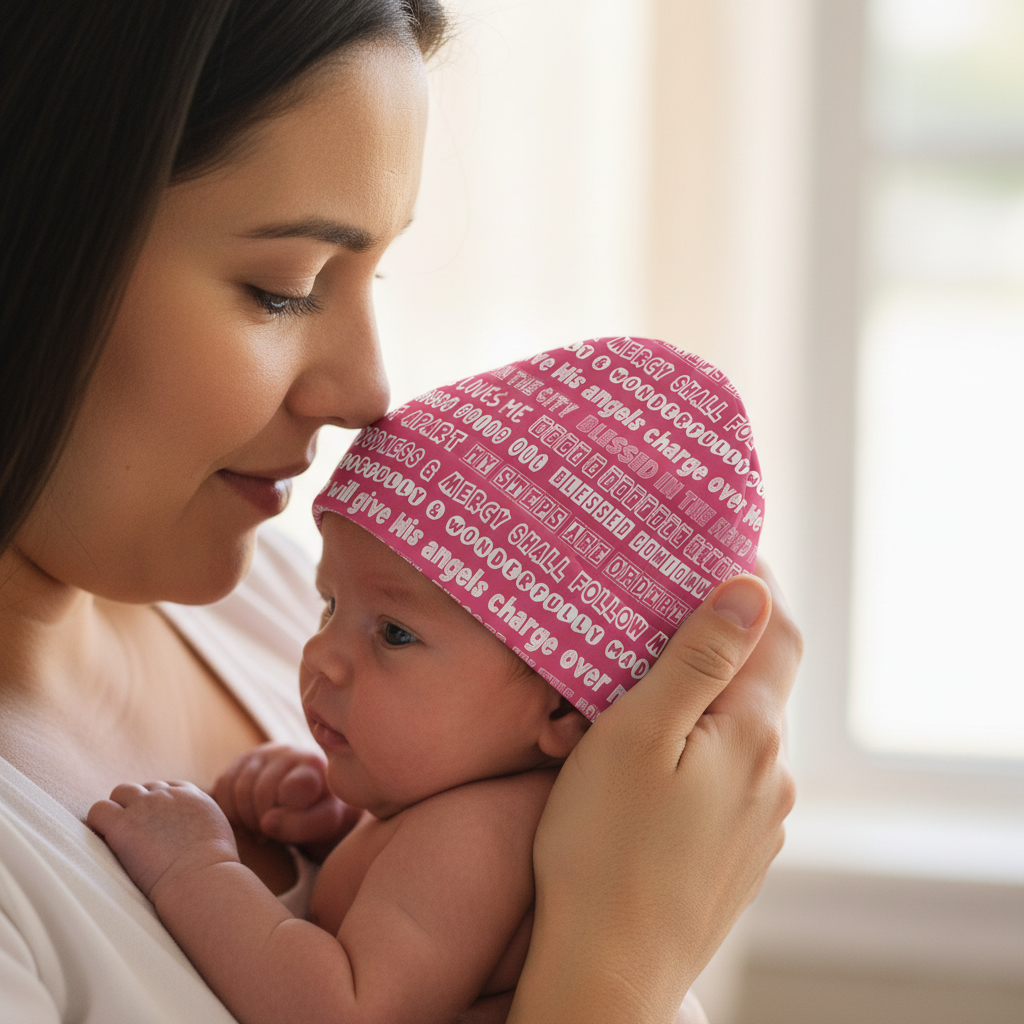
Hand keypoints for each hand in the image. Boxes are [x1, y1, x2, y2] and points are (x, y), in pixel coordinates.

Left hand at [87, 781, 238, 898]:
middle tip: (133, 833)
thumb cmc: (212, 868)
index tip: (153, 824)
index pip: (166, 787)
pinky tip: (102, 840)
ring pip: (119, 792)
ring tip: (115, 836)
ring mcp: (144, 806)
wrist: (201, 877)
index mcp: (192, 796)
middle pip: (142, 788)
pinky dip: (97, 822)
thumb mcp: (217, 833)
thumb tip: (194, 833)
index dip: (156, 804)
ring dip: (117, 810)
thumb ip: (202, 823)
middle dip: (136, 805)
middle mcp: (167, 795)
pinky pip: (98, 811)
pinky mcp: (123, 824)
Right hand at [213, 742, 358, 849]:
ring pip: (238, 789)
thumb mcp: (325, 822)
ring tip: (260, 828)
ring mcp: (261, 753)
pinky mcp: (240, 761)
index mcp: (313, 763)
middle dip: (264, 820)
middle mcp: (286, 751)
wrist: (310, 798)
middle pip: (261, 792)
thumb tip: (267, 822)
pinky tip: (246, 819)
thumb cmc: (319, 811)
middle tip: (271, 834)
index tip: (294, 823)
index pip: (294, 788)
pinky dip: (230, 810)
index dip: (289, 813)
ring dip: (246, 818)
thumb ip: (303, 825)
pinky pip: (222, 786)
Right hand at [514, 562, 799, 1023]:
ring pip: (729, 734)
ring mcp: (758, 819)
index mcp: (751, 735)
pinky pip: (720, 780)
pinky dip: (685, 757)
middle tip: (629, 643)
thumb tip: (751, 590)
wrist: (606, 975)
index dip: (752, 586)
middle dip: (697, 652)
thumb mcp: (637, 734)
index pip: (776, 632)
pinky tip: (631, 775)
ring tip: (607, 719)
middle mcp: (770, 775)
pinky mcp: (737, 852)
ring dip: (684, 710)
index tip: (712, 553)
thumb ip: (699, 660)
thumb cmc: (603, 849)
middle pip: (750, 682)